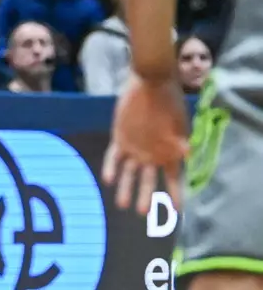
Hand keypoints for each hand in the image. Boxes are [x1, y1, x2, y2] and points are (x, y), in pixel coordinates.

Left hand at [103, 72, 188, 213]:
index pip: (173, 179)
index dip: (175, 194)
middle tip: (142, 212)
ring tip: (122, 204)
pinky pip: (113, 157)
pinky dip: (111, 167)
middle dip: (145, 196)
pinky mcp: (120, 137)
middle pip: (147, 180)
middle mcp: (151, 154)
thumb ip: (179, 140)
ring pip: (129, 172)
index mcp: (169, 153)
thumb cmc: (169, 103)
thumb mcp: (179, 123)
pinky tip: (109, 179)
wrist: (151, 83)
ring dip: (126, 187)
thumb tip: (187, 153)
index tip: (178, 211)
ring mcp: (134, 147)